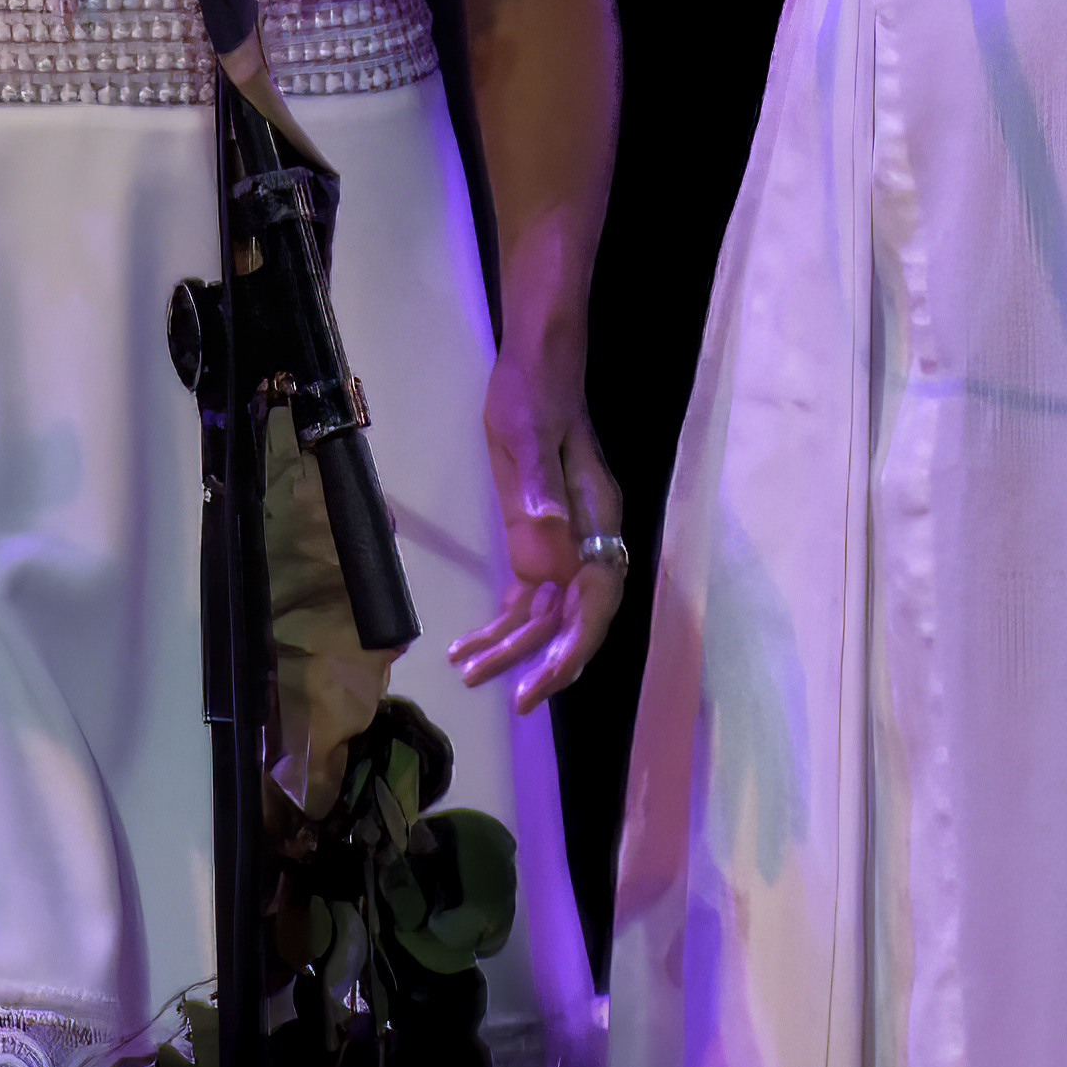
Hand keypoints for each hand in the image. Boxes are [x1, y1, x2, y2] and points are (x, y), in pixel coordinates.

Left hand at [448, 337, 626, 711]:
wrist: (535, 367)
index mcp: (597, 519)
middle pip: (575, 618)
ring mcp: (567, 541)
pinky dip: (504, 621)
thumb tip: (548, 543)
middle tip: (506, 699)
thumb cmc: (533, 395)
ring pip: (549, 613)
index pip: (595, 602)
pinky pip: (529, 593)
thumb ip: (539, 488)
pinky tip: (472, 642)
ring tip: (469, 672)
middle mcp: (590, 539)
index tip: (540, 682)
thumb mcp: (527, 433)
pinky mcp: (541, 537)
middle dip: (542, 662)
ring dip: (514, 647)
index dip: (572, 648)